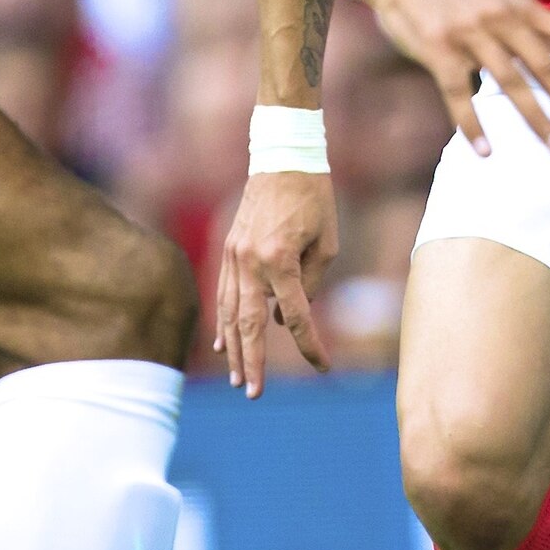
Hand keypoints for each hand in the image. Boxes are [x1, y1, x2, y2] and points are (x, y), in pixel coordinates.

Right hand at [212, 169, 339, 395]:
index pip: (297, 316)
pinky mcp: (229, 249)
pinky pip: (223, 294)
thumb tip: (288, 316)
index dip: (310, 346)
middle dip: (253, 362)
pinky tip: (222, 345)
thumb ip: (310, 283)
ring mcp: (234, 255)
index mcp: (281, 259)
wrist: (283, 156)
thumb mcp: (327, 242)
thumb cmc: (314, 197)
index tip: (323, 367)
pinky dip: (223, 322)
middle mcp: (251, 260)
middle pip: (250, 323)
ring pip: (231, 312)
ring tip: (239, 379)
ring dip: (234, 349)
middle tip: (253, 393)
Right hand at [349, 0, 549, 155]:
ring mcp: (469, 35)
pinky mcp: (438, 50)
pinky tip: (486, 152)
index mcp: (525, 8)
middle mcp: (503, 19)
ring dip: (536, 120)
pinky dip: (472, 124)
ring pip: (509, 82)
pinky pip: (457, 93)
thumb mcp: (519, 6)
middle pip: (546, 67)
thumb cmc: (472, 0)